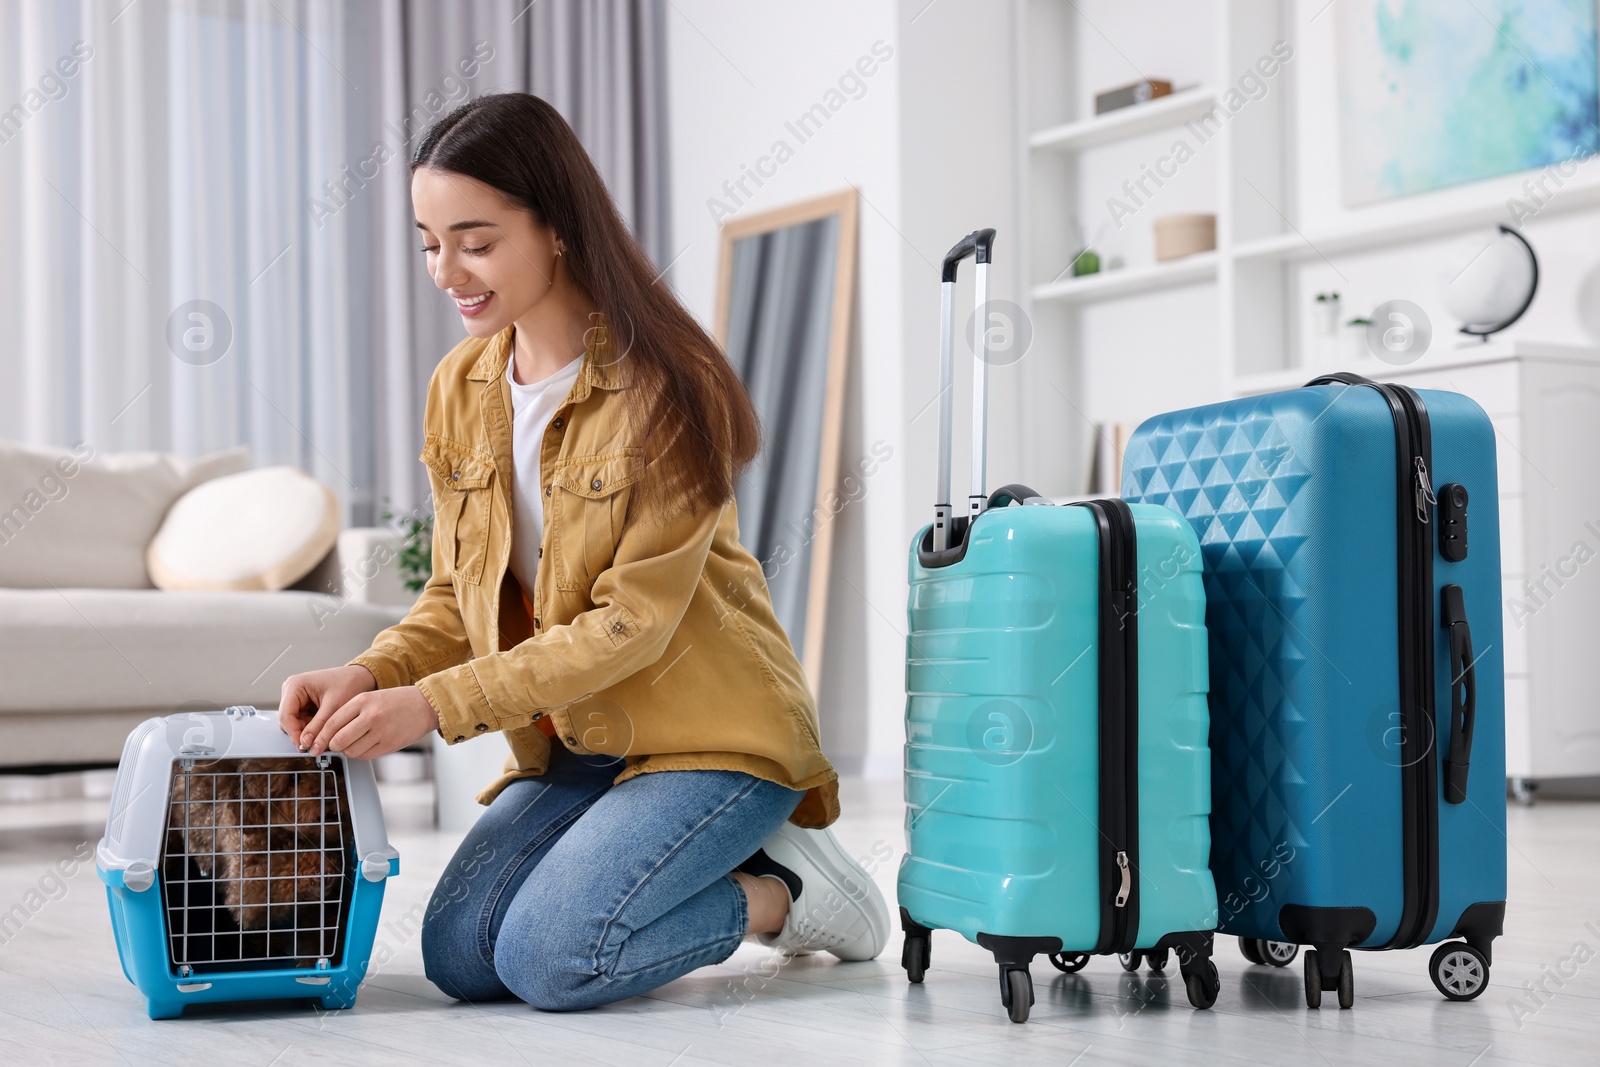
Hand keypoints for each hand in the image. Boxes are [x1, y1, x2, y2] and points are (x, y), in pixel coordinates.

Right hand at [279, 665, 376, 741]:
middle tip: (316, 744)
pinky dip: (312, 729)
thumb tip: (306, 743)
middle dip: (301, 734)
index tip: (304, 746)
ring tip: (324, 734)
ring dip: (307, 732)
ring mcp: (297, 698)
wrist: (360, 678)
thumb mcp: (334, 706)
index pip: (286, 715)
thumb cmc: (348, 683)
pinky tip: (324, 730)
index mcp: (295, 685)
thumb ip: (319, 726)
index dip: (294, 733)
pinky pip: (303, 723)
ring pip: (295, 724)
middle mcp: (292, 691)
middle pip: (288, 721)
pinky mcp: (304, 705)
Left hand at [299, 685, 441, 760]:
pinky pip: (366, 756)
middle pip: (339, 740)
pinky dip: (362, 754)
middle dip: (333, 746)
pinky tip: (368, 745)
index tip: (316, 744)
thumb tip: (329, 734)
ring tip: (355, 743)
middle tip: (334, 745)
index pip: (332, 723)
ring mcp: (381, 731)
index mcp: (363, 701)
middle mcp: (371, 716)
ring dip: (348, 751)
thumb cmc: (397, 701)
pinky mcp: (390, 744)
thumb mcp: (371, 698)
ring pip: (351, 751)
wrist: (426, 705)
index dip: (321, 736)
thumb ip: (350, 713)